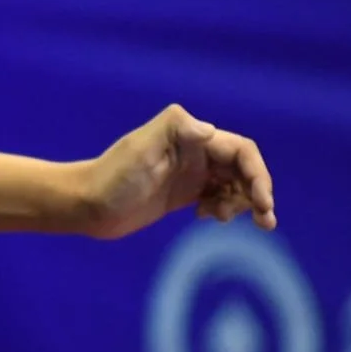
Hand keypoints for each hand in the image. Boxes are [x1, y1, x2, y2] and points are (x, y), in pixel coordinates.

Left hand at [84, 104, 275, 239]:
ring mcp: (188, 173)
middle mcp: (193, 151)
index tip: (262, 203)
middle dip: (257, 192)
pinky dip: (225, 207)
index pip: (240, 150)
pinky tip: (207, 217)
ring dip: (244, 202)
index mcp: (189, 137)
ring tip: (226, 219)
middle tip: (264, 221)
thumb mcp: (139, 150)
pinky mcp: (182, 193)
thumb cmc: (111, 177)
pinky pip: (218, 197)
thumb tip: (209, 130)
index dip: (258, 174)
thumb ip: (172, 129)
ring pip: (234, 184)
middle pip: (243, 168)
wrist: (86, 204)